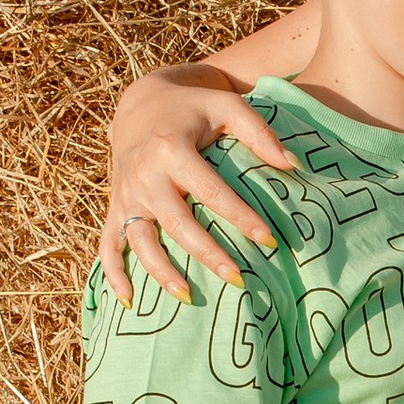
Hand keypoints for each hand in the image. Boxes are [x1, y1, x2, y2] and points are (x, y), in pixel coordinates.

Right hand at [100, 72, 297, 304]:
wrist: (140, 102)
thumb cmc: (193, 107)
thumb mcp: (227, 107)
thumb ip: (260, 134)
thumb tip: (294, 167)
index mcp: (170, 149)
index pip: (212, 192)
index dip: (242, 219)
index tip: (270, 242)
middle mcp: (144, 175)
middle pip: (178, 224)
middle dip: (208, 255)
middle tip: (239, 279)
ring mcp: (126, 194)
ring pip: (141, 240)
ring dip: (161, 272)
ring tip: (188, 297)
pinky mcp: (116, 206)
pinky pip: (108, 244)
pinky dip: (113, 273)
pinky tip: (128, 300)